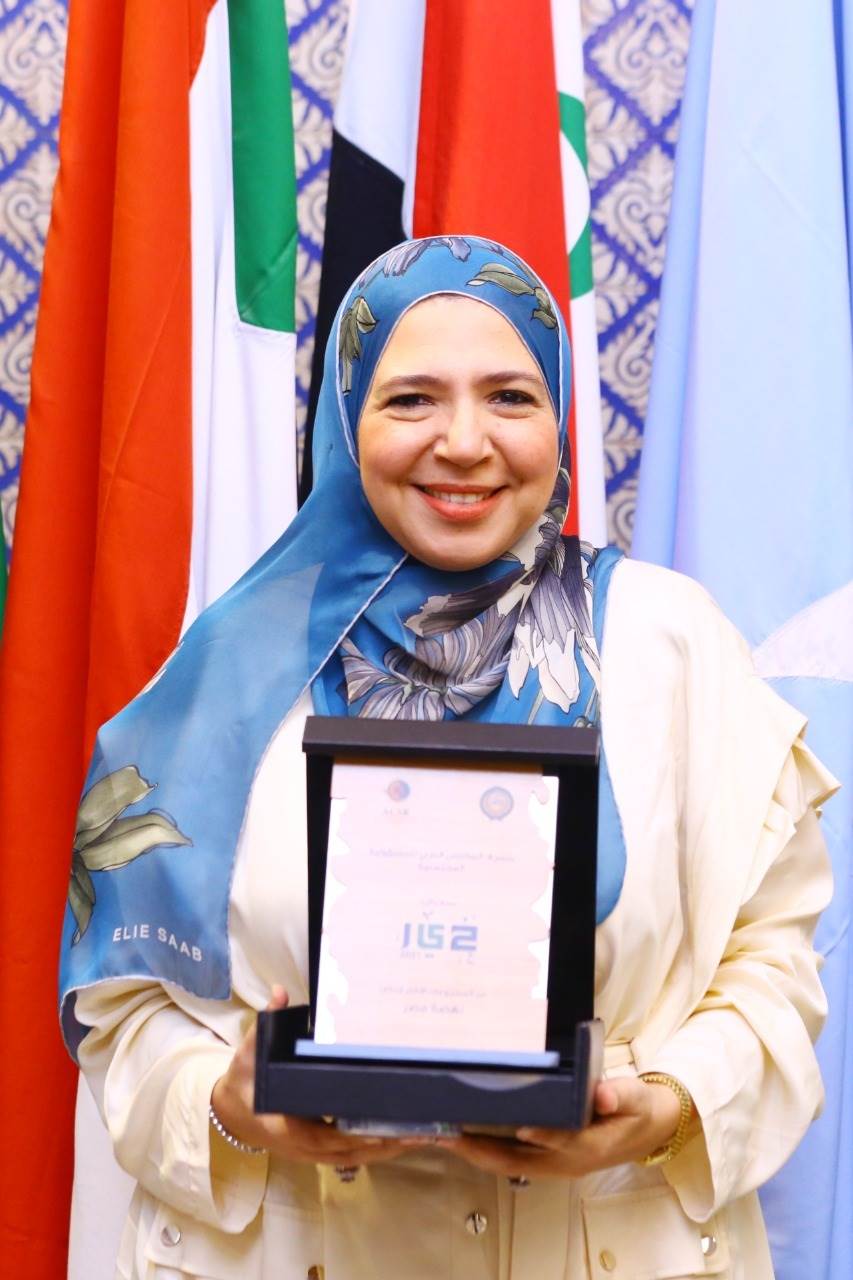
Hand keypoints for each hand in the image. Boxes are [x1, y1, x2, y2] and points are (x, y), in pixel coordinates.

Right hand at [210, 986, 407, 1166]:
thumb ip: (267, 1023)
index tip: (381, 1131)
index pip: (324, 1137)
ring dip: (385, 1150)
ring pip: (354, 1157)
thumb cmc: (244, 1081)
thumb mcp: (249, 1051)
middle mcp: (301, 1147)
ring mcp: (310, 1153)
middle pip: (349, 1153)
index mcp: (285, 1127)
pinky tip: (398, 1139)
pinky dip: (374, 1150)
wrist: (230, 1112)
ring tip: (419, 1135)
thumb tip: (280, 993)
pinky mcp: (317, 1152)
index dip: (353, 1137)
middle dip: (384, 1145)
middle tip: (419, 1131)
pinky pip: (350, 1155)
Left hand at [436, 1077, 687, 1179]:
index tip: (518, 1125)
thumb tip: (603, 1095)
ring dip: (475, 1151)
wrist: (645, 1129)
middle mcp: (565, 1161)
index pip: (561, 1140)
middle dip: (480, 1149)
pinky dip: (485, 1149)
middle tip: (448, 1132)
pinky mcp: (546, 1158)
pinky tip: (464, 1135)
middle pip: (517, 1160)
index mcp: (589, 1145)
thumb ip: (619, 1095)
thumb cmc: (636, 1109)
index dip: (541, 1134)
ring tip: (443, 1134)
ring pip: (508, 1163)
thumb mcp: (634, 1097)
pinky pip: (510, 1159)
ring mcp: (553, 1163)